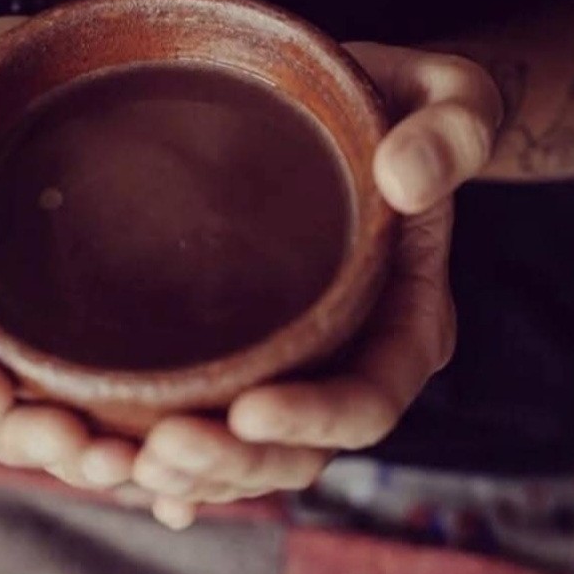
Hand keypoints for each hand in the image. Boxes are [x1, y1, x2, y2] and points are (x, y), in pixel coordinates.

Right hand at [0, 19, 139, 490]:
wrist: (47, 70)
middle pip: (3, 411)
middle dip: (36, 440)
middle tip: (87, 450)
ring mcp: (58, 332)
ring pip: (70, 419)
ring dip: (99, 457)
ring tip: (142, 468)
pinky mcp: (121, 328)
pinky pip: (130, 400)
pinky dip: (152, 445)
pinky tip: (190, 473)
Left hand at [130, 43, 501, 527]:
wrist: (366, 112)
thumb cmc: (412, 106)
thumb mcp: (451, 99)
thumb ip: (450, 133)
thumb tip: (403, 179)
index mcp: (408, 321)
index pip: (369, 399)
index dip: (313, 418)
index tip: (246, 409)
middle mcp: (353, 360)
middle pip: (300, 448)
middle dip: (233, 461)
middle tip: (158, 452)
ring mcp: (300, 364)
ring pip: (251, 452)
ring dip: (193, 472)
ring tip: (122, 465)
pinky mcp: (253, 351)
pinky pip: (217, 423)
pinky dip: (179, 460)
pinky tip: (125, 475)